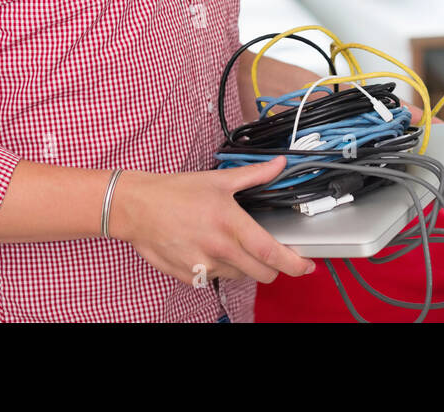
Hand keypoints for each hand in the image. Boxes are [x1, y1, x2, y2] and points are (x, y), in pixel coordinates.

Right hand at [110, 157, 315, 285]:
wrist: (136, 208)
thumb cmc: (175, 192)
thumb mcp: (219, 180)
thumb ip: (255, 175)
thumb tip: (279, 164)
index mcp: (230, 224)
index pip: (271, 252)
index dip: (294, 263)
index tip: (307, 266)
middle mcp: (219, 249)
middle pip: (262, 273)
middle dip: (273, 267)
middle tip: (270, 253)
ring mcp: (203, 266)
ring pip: (240, 275)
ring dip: (244, 265)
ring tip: (231, 242)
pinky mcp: (189, 277)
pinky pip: (215, 279)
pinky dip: (220, 268)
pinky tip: (210, 248)